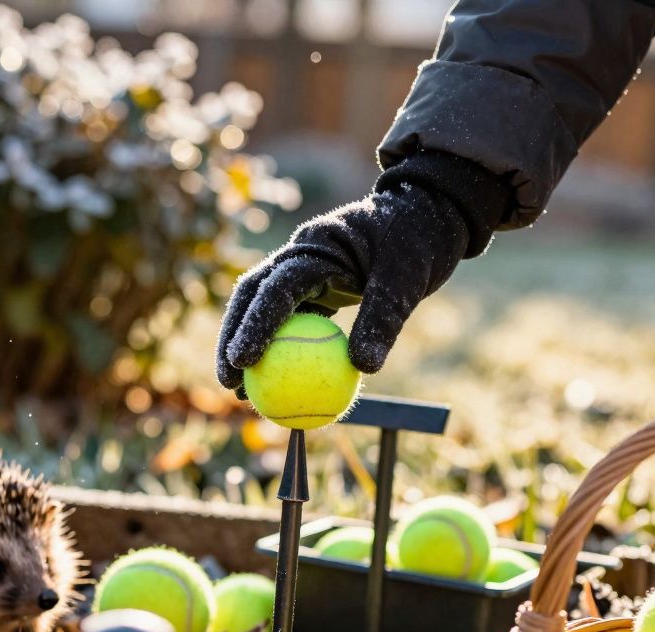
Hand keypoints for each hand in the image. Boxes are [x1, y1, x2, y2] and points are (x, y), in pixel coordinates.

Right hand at [215, 151, 508, 392]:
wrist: (426, 216)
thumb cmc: (417, 241)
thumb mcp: (407, 279)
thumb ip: (383, 319)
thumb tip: (363, 369)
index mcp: (317, 244)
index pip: (276, 287)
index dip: (255, 324)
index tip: (243, 362)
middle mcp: (301, 254)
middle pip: (252, 296)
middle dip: (233, 337)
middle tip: (228, 382)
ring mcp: (304, 270)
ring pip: (263, 309)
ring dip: (248, 344)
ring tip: (241, 392)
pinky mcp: (315, 287)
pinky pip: (291, 321)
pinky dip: (281, 349)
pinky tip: (279, 385)